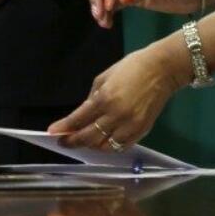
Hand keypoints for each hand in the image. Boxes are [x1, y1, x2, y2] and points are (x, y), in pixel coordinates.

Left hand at [46, 40, 190, 150]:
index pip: (78, 120)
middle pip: (89, 137)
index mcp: (104, 99)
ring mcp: (130, 126)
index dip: (64, 128)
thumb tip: (81, 115)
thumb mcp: (103, 78)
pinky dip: (109, 147)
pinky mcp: (142, 131)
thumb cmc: (130, 68)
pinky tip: (102, 142)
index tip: (52, 133)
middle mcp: (116, 116)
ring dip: (91, 146)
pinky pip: (121, 147)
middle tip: (63, 142)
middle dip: (73, 141)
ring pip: (105, 146)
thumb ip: (91, 99)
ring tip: (83, 141)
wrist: (162, 69)